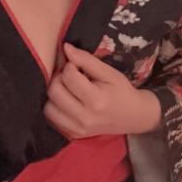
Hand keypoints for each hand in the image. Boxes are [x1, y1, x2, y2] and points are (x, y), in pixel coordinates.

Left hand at [44, 42, 161, 138]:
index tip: (77, 65)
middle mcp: (84, 118)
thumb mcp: (109, 72)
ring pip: (48, 107)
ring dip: (54, 93)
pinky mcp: (73, 134)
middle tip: (70, 75)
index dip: (70, 65)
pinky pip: (51, 118)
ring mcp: (77, 129)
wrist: (133, 116)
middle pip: (54, 91)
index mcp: (96, 100)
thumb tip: (65, 48)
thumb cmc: (121, 91)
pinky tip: (66, 101)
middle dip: (59, 78)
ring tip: (68, 89)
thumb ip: (86, 60)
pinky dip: (54, 107)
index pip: (68, 77)